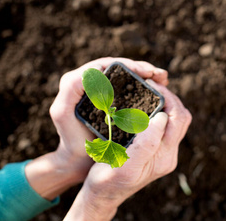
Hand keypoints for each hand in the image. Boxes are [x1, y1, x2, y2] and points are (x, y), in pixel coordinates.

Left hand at [25, 57, 168, 200]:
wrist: (76, 160)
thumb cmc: (70, 140)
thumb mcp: (63, 112)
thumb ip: (71, 88)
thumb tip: (95, 68)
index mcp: (78, 80)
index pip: (108, 64)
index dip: (129, 66)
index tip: (146, 73)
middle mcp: (90, 82)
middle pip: (120, 68)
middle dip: (142, 68)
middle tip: (160, 75)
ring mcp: (102, 91)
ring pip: (128, 76)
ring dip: (146, 75)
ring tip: (162, 79)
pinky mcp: (111, 100)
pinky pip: (130, 88)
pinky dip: (145, 86)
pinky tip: (158, 89)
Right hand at [64, 81, 191, 219]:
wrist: (101, 195)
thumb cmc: (107, 181)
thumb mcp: (124, 164)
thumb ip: (146, 143)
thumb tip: (162, 117)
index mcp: (164, 157)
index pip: (178, 118)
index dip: (167, 97)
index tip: (148, 83)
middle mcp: (169, 154)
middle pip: (181, 117)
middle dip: (169, 96)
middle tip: (149, 83)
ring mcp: (164, 152)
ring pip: (175, 119)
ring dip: (165, 102)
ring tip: (147, 89)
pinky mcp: (156, 149)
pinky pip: (166, 124)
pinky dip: (159, 109)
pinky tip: (144, 103)